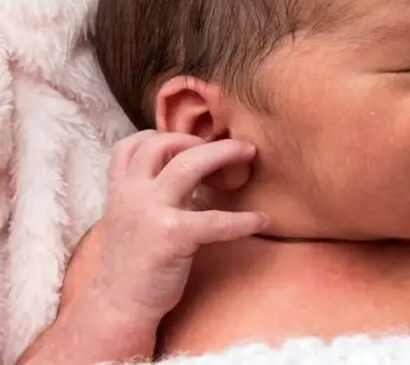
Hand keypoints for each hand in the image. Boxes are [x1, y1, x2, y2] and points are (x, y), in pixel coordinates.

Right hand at [88, 131, 268, 322]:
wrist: (118, 304)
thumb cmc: (135, 259)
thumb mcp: (133, 216)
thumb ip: (154, 191)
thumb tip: (193, 169)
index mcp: (120, 188)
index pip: (133, 144)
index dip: (164, 135)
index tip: (195, 139)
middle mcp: (131, 193)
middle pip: (164, 144)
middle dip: (202, 140)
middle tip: (234, 145)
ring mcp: (149, 212)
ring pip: (189, 165)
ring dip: (223, 154)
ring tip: (249, 154)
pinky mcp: (171, 236)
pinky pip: (216, 220)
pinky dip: (244, 219)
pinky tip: (262, 220)